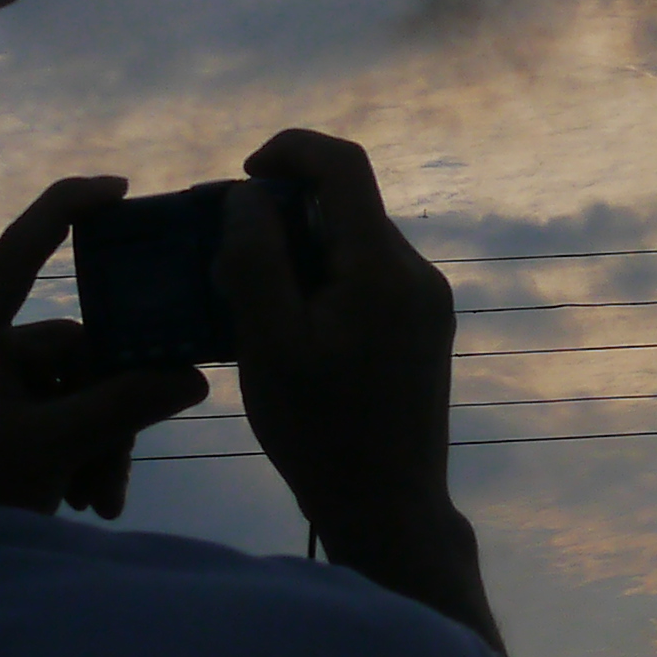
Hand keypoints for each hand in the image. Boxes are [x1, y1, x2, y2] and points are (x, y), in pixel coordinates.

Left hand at [0, 175, 205, 515]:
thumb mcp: (48, 447)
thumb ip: (121, 408)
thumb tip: (192, 377)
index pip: (25, 244)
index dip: (69, 206)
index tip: (119, 189)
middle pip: (79, 346)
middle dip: (111, 405)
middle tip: (119, 468)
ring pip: (76, 388)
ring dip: (98, 442)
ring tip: (99, 502)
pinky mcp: (1, 415)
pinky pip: (59, 415)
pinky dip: (79, 453)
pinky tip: (90, 500)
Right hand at [220, 128, 458, 562]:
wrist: (389, 506)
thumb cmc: (320, 432)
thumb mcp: (267, 345)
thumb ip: (254, 261)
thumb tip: (248, 194)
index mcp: (383, 268)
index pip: (344, 165)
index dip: (290, 149)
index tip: (241, 174)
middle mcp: (417, 272)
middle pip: (348, 204)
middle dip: (285, 210)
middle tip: (228, 255)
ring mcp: (427, 300)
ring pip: (355, 242)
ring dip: (302, 248)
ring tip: (250, 298)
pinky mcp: (423, 326)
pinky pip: (368, 276)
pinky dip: (323, 278)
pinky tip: (287, 325)